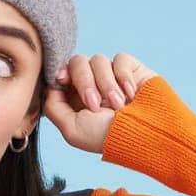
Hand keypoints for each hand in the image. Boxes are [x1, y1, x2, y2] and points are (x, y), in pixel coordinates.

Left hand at [42, 51, 158, 153]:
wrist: (144, 134)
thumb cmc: (107, 137)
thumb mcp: (72, 129)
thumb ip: (53, 107)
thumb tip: (51, 86)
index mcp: (76, 99)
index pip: (62, 73)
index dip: (61, 72)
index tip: (62, 79)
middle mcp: (93, 85)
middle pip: (77, 62)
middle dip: (84, 82)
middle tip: (94, 104)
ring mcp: (112, 76)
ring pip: (98, 60)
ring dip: (106, 84)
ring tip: (118, 105)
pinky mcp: (131, 70)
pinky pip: (120, 59)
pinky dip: (123, 76)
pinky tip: (130, 94)